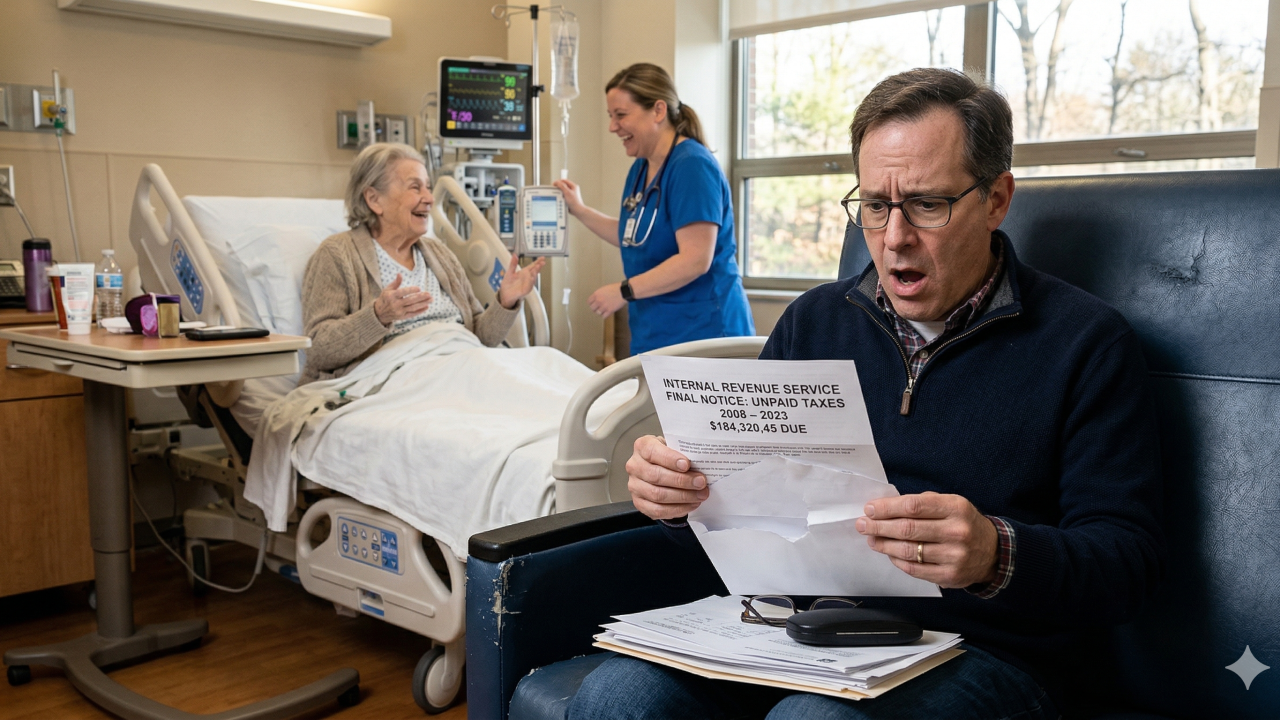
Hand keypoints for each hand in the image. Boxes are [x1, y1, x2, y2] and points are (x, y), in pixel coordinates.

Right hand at [373, 274, 431, 324]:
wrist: (379, 313)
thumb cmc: (385, 298)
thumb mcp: (387, 289)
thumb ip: (396, 283)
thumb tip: (400, 274)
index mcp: (391, 296)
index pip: (402, 292)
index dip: (411, 290)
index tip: (419, 288)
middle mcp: (395, 304)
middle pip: (410, 300)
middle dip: (420, 297)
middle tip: (429, 294)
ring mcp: (399, 311)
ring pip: (413, 307)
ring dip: (423, 303)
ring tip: (431, 300)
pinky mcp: (402, 317)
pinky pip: (412, 314)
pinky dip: (420, 311)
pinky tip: (427, 307)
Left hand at [498, 256, 545, 308]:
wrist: (505, 294)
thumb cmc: (508, 283)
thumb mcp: (510, 272)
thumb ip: (513, 264)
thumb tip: (514, 255)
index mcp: (524, 272)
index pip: (532, 266)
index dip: (537, 262)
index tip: (542, 258)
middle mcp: (527, 278)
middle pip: (534, 271)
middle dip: (538, 267)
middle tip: (542, 262)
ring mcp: (527, 284)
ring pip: (533, 278)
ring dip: (535, 273)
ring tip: (537, 267)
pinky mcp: (525, 290)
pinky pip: (528, 286)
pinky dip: (530, 282)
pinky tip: (531, 277)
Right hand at [552, 178, 583, 215]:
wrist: (577, 210)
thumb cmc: (574, 202)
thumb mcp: (567, 192)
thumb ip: (562, 186)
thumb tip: (557, 182)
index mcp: (573, 186)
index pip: (564, 180)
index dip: (558, 182)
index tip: (554, 185)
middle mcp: (572, 189)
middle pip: (563, 185)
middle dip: (559, 188)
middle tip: (555, 190)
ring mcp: (570, 193)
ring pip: (562, 190)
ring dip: (559, 193)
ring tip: (560, 196)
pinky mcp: (569, 198)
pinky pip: (563, 195)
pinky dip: (561, 196)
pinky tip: (561, 199)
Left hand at [588, 283, 627, 316]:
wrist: (623, 291)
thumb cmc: (615, 288)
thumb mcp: (604, 289)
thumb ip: (599, 294)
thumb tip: (596, 299)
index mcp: (596, 294)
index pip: (589, 302)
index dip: (592, 303)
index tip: (594, 304)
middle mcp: (598, 301)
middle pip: (592, 308)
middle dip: (595, 308)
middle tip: (599, 308)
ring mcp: (604, 306)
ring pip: (598, 313)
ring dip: (600, 312)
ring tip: (604, 310)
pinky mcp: (609, 311)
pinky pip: (604, 316)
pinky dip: (605, 315)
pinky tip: (607, 313)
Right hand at [625, 435, 708, 519]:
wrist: (659, 468)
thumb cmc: (668, 456)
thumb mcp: (674, 446)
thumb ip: (683, 452)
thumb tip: (701, 464)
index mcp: (642, 446)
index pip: (652, 452)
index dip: (670, 459)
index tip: (687, 464)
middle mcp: (635, 466)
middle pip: (656, 476)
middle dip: (682, 481)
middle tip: (700, 482)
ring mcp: (635, 486)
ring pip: (657, 495)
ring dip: (683, 497)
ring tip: (700, 495)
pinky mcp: (639, 503)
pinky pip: (657, 510)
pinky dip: (677, 509)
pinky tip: (691, 504)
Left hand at [855, 492, 998, 588]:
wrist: (992, 552)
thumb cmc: (963, 523)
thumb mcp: (951, 504)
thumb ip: (922, 503)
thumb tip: (885, 507)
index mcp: (955, 508)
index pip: (913, 506)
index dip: (887, 508)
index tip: (870, 509)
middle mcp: (956, 532)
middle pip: (907, 529)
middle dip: (879, 526)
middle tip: (862, 524)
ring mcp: (954, 556)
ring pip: (908, 551)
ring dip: (884, 545)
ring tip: (872, 539)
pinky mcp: (949, 576)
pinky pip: (915, 569)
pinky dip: (897, 561)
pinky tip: (889, 553)